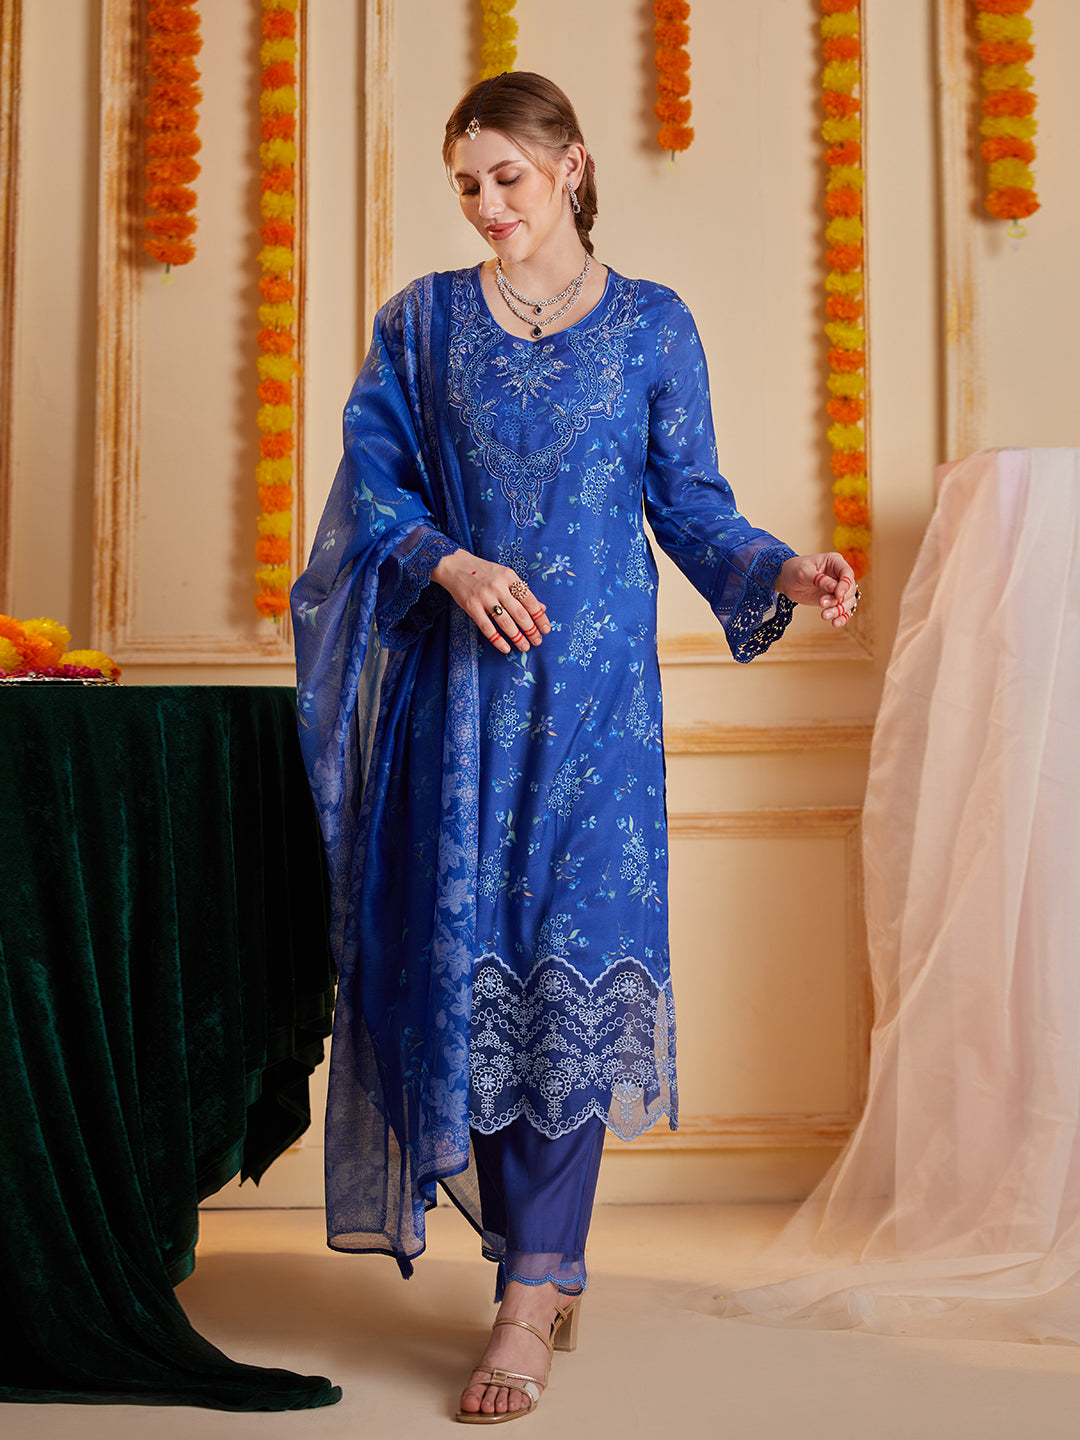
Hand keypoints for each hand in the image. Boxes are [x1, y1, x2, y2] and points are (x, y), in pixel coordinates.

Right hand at [430, 549, 550, 654]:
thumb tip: (541, 608)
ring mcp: (484, 597)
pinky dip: (497, 640)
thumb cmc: (484, 572)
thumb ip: (521, 591)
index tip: (546, 629)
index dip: (540, 616)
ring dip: (517, 637)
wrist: (455, 565)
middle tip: (537, 641)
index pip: (530, 600)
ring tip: (525, 646)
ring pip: (505, 621)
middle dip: (531, 629)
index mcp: (510, 577)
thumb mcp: (505, 576)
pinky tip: (505, 648)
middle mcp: (498, 586)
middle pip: (519, 612)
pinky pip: (487, 627)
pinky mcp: (471, 606)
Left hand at [778, 553, 860, 627]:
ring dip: (838, 610)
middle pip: (850, 590)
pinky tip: (835, 623)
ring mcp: (837, 589)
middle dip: (838, 600)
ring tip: (824, 615)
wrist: (786, 581)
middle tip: (821, 603)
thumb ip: (819, 580)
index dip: (845, 585)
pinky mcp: (833, 600)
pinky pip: (843, 610)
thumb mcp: (804, 572)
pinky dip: (841, 618)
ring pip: (848, 602)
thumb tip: (834, 588)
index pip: (847, 573)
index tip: (837, 595)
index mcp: (835, 562)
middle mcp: (839, 575)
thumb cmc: (794, 570)